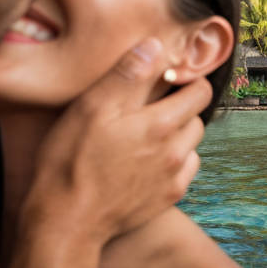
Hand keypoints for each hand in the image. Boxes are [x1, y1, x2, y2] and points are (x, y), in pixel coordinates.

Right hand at [20, 37, 211, 249]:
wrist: (67, 222)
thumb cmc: (71, 161)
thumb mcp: (91, 107)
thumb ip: (127, 75)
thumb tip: (155, 46)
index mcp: (160, 124)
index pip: (200, 91)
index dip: (188, 79)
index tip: (168, 77)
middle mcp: (175, 151)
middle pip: (197, 117)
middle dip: (182, 105)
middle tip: (153, 103)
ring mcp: (173, 178)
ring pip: (192, 145)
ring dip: (178, 134)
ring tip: (147, 132)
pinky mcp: (166, 199)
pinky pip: (184, 171)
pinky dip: (175, 161)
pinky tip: (150, 160)